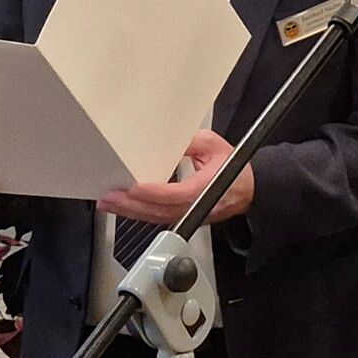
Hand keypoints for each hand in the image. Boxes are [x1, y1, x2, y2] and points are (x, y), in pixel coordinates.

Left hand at [97, 129, 252, 224]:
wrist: (250, 189)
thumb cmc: (234, 167)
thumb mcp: (213, 145)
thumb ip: (189, 142)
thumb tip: (167, 139)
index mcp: (210, 187)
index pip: (179, 194)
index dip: (155, 193)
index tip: (134, 188)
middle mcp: (200, 205)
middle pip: (162, 210)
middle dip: (133, 205)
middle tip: (109, 196)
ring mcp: (192, 215)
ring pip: (158, 218)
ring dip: (131, 211)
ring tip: (108, 202)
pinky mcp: (185, 216)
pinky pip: (158, 218)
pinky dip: (138, 213)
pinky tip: (122, 208)